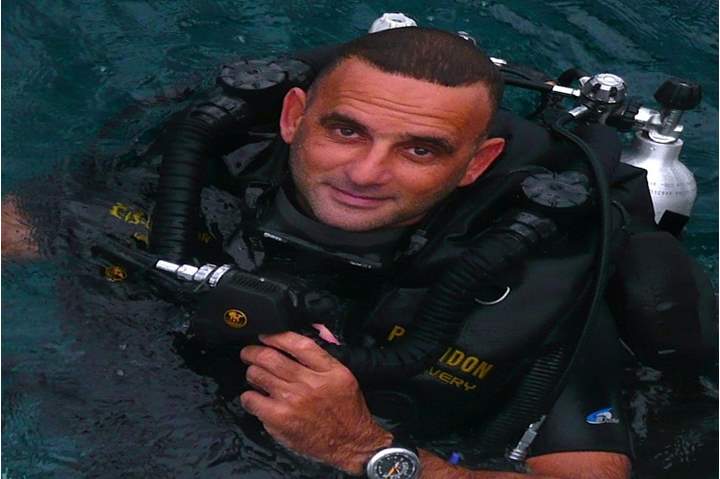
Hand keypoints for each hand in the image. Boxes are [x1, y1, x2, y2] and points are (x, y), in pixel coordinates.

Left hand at [240, 332, 391, 474]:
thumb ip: (322, 359)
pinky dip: (249, 396)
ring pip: (257, 375)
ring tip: (254, 375)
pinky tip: (254, 397)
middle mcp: (310, 383)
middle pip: (270, 357)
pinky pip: (252, 399)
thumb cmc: (346, 410)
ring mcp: (292, 401)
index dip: (275, 336)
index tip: (266, 336)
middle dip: (253, 352)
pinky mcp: (279, 419)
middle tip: (249, 353)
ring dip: (252, 372)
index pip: (296, 344)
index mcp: (329, 370)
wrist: (350, 443)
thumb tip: (295, 343)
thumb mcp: (343, 376)